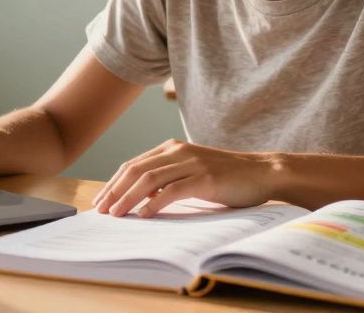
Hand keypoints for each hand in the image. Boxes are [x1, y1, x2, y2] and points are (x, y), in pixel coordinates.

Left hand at [91, 139, 277, 217]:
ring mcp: (191, 163)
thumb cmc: (228, 178)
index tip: (101, 200)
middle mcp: (178, 151)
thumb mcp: (192, 173)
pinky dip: (154, 202)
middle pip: (136, 170)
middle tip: (101, 210)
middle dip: (114, 190)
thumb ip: (169, 180)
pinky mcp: (205, 178)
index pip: (134, 165)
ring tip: (116, 214)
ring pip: (149, 179)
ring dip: (128, 197)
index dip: (114, 183)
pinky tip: (143, 214)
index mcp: (172, 149)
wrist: (263, 172)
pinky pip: (172, 190)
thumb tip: (141, 198)